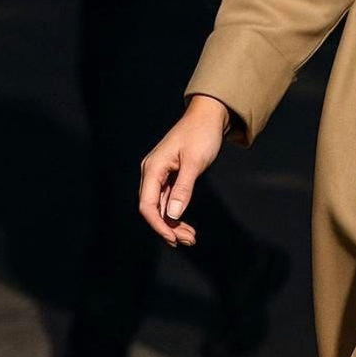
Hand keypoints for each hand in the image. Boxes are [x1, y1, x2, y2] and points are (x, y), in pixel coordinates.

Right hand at [138, 94, 230, 246]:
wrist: (209, 116)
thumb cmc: (202, 134)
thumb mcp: (195, 162)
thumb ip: (183, 189)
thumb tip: (172, 215)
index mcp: (152, 168)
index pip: (147, 205)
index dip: (158, 225)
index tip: (174, 239)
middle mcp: (151, 172)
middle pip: (152, 208)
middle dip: (168, 227)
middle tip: (189, 240)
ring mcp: (159, 174)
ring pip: (160, 206)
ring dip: (173, 223)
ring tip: (190, 237)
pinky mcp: (169, 175)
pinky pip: (168, 200)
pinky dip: (176, 213)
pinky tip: (186, 225)